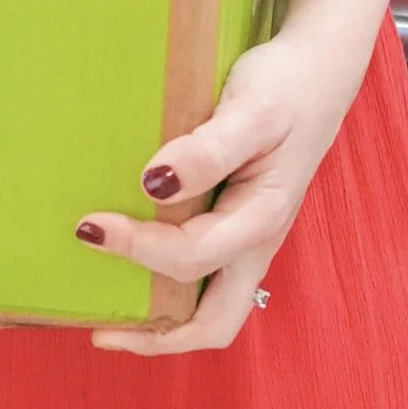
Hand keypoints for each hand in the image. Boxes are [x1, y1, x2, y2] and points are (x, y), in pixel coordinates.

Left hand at [71, 18, 366, 354]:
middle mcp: (256, 244)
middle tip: (102, 329)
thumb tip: (155, 184)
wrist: (318, 73)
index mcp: (260, 220)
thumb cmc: (285, 88)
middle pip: (214, 323)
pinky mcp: (238, 228)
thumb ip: (209, 149)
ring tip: (110, 310)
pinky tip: (136, 263)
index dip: (137, 249)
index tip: (89, 226)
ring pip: (210, 307)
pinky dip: (170, 288)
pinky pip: (206, 276)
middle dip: (158, 336)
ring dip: (163, 318)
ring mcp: (249, 241)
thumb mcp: (251, 110)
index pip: (190, 257)